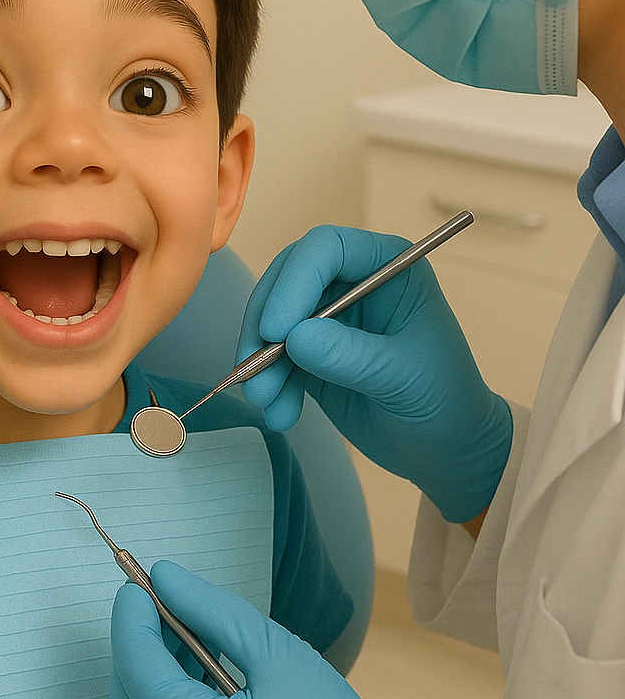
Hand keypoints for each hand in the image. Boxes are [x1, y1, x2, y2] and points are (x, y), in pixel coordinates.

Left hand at [110, 561, 426, 698]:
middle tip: (166, 596)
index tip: (139, 575)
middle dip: (142, 637)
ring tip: (193, 628)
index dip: (133, 609)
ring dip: (159, 666)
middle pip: (130, 688)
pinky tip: (204, 669)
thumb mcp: (279, 658)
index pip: (133, 659)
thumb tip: (167, 578)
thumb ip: (215, 612)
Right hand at [237, 225, 511, 522]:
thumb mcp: (403, 377)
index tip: (276, 330)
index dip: (294, 282)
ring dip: (260, 359)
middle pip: (287, 279)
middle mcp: (353, 282)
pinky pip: (274, 355)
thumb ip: (350, 356)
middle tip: (252, 368)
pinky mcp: (310, 352)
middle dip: (265, 323)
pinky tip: (280, 413)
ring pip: (272, 318)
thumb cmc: (444, 401)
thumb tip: (294, 338)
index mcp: (388, 267)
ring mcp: (329, 317)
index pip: (326, 249)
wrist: (446, 450)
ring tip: (264, 401)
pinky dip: (268, 381)